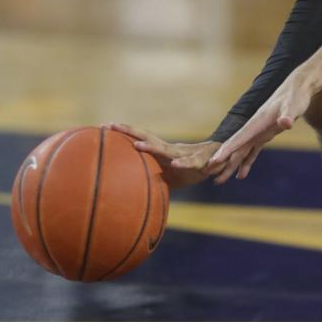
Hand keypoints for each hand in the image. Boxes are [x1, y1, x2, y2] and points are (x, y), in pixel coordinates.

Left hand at [107, 124, 233, 188]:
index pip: (138, 138)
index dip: (123, 132)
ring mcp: (181, 154)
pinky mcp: (197, 162)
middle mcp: (168, 149)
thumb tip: (135, 197)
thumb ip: (153, 182)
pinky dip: (183, 163)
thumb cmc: (188, 169)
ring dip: (152, 146)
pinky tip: (175, 164)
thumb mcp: (167, 178)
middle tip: (109, 125)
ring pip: (164, 148)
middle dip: (128, 130)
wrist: (216, 160)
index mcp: (160, 151)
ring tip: (138, 145)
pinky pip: (189, 163)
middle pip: (145, 136)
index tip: (104, 126)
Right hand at [209, 74, 312, 177]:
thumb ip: (288, 115)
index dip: (226, 151)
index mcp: (257, 122)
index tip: (214, 162)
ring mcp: (259, 131)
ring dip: (232, 165)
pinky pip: (253, 150)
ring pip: (242, 151)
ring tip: (220, 180)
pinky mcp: (266, 133)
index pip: (239, 138)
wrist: (298, 87)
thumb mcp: (294, 106)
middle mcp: (254, 127)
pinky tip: (242, 173)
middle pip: (236, 148)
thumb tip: (285, 122)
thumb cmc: (296, 96)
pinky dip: (247, 161)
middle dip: (224, 163)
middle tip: (214, 180)